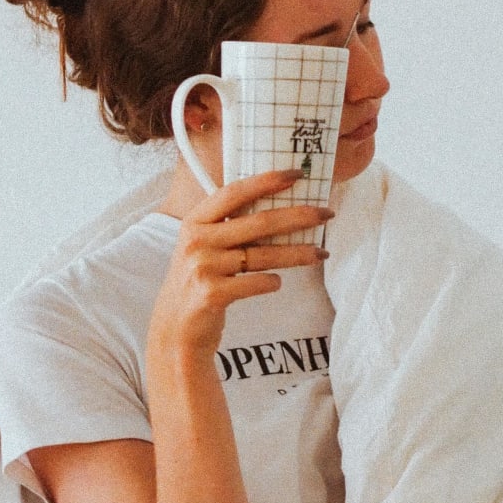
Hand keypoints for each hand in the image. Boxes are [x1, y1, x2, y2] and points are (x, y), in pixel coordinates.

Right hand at [148, 169, 333, 357]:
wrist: (175, 328)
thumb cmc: (199, 279)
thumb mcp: (203, 246)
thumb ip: (230, 226)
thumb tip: (281, 206)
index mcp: (195, 221)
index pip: (235, 192)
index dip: (267, 180)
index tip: (297, 174)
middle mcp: (196, 241)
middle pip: (259, 222)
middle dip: (299, 216)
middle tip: (327, 213)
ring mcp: (202, 267)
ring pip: (263, 255)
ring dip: (298, 253)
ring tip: (322, 252)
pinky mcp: (211, 294)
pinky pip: (256, 283)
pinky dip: (272, 282)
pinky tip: (278, 281)